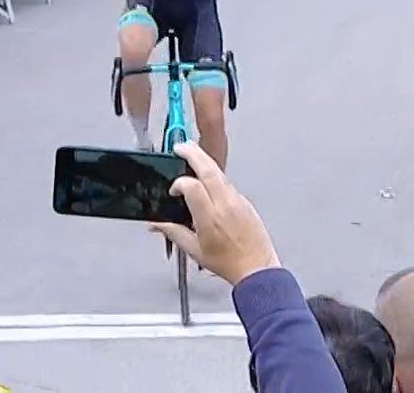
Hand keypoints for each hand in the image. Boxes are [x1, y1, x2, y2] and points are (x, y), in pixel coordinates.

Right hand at [148, 142, 280, 286]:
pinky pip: (228, 183)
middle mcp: (225, 206)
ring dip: (205, 161)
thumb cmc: (229, 263)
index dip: (179, 183)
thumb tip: (156, 224)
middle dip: (194, 154)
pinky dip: (216, 176)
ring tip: (193, 154)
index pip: (193, 187)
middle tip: (182, 147)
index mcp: (210, 219)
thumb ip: (174, 233)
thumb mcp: (195, 251)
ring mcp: (238, 202)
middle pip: (209, 170)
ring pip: (220, 174)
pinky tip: (209, 178)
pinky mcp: (246, 202)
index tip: (174, 190)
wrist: (257, 268)